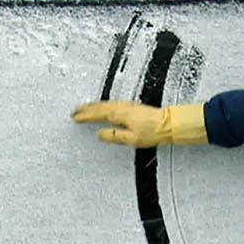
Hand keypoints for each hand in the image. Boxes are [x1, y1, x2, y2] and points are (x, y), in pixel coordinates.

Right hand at [71, 101, 206, 147]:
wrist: (168, 123)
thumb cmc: (153, 131)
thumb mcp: (131, 139)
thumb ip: (114, 136)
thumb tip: (100, 134)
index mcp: (119, 114)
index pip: (97, 114)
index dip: (85, 116)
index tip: (75, 117)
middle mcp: (122, 107)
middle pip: (99, 106)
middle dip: (86, 108)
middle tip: (74, 111)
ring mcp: (127, 105)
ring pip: (105, 104)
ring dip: (93, 106)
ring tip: (84, 108)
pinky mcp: (131, 106)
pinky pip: (111, 104)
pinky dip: (103, 105)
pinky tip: (103, 108)